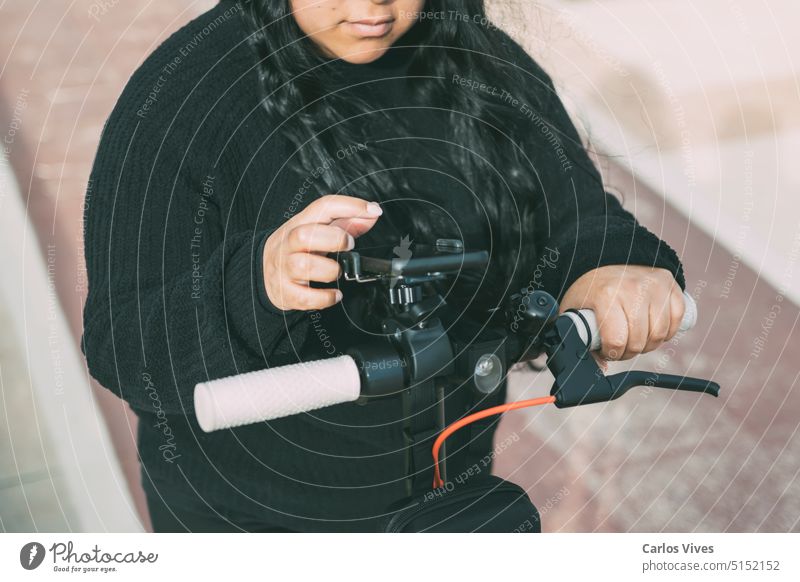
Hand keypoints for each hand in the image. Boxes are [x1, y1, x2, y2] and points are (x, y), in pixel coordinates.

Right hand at [262, 194, 382, 310]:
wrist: (262, 272)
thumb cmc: (296, 249)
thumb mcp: (317, 231)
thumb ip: (346, 222)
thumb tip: (372, 213)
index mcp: (299, 224)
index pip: (322, 207)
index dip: (350, 206)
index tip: (372, 210)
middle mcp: (289, 244)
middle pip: (304, 236)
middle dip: (333, 239)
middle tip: (348, 245)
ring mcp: (284, 268)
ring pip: (304, 266)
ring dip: (329, 270)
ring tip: (337, 272)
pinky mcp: (285, 292)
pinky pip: (304, 297)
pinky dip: (324, 298)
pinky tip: (334, 295)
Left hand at [559, 265, 684, 364]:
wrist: (605, 258)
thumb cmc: (590, 289)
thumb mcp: (575, 310)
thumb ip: (583, 339)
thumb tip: (601, 367)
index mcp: (606, 295)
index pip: (617, 340)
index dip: (613, 353)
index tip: (608, 350)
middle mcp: (633, 289)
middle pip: (640, 341)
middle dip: (629, 352)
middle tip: (621, 347)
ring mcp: (654, 285)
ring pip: (660, 333)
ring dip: (649, 344)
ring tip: (636, 338)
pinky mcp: (669, 284)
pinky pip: (676, 319)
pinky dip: (667, 331)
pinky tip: (652, 329)